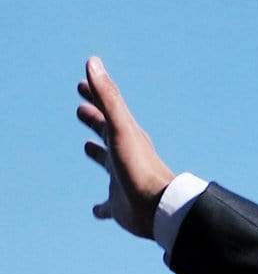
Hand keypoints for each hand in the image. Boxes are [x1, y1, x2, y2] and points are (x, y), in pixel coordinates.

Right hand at [78, 58, 174, 236]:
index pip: (107, 111)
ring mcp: (122, 182)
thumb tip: (92, 61)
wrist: (160, 210)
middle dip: (94, 121)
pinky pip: (108, 207)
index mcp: (126, 138)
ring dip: (97, 154)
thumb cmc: (140, 167)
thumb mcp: (120, 127)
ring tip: (87, 147)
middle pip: (106, 134)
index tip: (80, 85)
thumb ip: (107, 97)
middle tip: (81, 111)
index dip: (94, 96)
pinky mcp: (120, 207)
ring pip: (106, 164)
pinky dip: (101, 208)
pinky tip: (96, 211)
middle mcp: (124, 157)